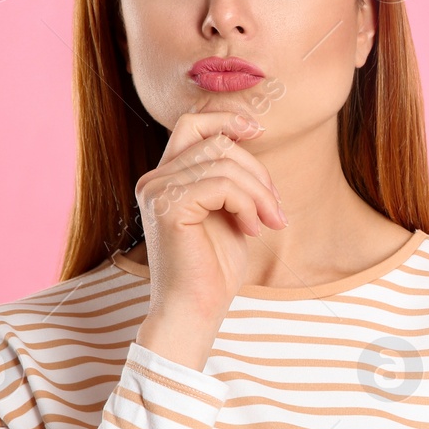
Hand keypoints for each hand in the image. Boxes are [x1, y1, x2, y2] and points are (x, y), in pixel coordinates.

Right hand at [132, 111, 285, 369]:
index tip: (257, 129)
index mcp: (165, 178)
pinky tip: (252, 230)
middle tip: (275, 209)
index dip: (225, 118)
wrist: (195, 310)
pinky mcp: (168, 207)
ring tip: (268, 222)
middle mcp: (154, 179)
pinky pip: (223, 185)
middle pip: (217, 144)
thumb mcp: (228, 211)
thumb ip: (229, 176)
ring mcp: (157, 191)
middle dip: (257, 172)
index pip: (191, 124)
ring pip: (224, 164)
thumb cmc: (214, 267)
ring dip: (259, 193)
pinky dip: (248, 205)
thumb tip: (249, 133)